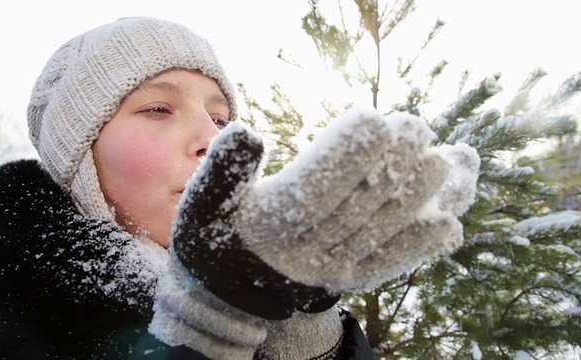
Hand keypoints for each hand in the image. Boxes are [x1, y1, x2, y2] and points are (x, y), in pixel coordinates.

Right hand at [169, 108, 470, 319]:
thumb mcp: (205, 202)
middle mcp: (306, 250)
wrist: (229, 292)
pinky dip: (417, 248)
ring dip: (412, 199)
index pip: (315, 187)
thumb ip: (224, 169)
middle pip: (355, 205)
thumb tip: (248, 133)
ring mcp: (331, 267)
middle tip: (416, 127)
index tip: (375, 119)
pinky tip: (449, 227)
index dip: (347, 155)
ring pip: (377, 232)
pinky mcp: (348, 279)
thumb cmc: (216, 238)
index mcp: (269, 225)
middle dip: (389, 164)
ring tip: (442, 162)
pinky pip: (386, 264)